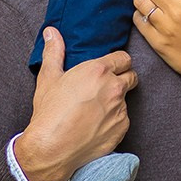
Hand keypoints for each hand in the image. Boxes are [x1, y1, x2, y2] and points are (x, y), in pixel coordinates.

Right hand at [14, 28, 137, 180]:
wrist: (52, 148)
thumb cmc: (50, 112)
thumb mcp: (49, 78)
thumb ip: (54, 52)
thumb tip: (52, 32)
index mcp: (99, 70)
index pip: (124, 58)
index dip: (118, 62)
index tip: (111, 68)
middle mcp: (114, 87)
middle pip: (132, 76)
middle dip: (123, 79)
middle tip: (106, 87)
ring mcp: (121, 109)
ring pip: (126, 100)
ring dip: (116, 102)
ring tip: (95, 110)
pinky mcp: (122, 128)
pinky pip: (123, 120)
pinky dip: (114, 121)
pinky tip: (96, 125)